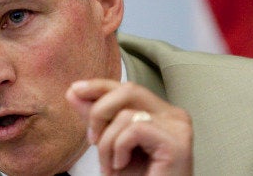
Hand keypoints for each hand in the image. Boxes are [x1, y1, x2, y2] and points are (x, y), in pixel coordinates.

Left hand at [66, 79, 192, 174]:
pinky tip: (122, 165)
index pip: (128, 89)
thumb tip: (74, 93)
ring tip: (110, 166)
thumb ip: (97, 119)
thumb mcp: (111, 146)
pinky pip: (134, 129)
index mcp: (161, 113)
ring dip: (107, 142)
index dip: (100, 86)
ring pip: (127, 114)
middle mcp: (174, 116)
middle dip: (100, 111)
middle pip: (129, 90)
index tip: (75, 90)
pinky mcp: (176, 142)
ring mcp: (178, 128)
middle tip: (91, 140)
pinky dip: (119, 148)